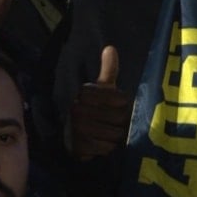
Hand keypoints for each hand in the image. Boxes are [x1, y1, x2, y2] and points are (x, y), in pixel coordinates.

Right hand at [70, 45, 130, 160]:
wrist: (74, 135)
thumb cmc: (94, 107)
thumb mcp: (103, 88)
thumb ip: (108, 70)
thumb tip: (110, 48)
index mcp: (85, 92)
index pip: (118, 98)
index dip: (122, 103)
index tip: (120, 104)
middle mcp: (77, 109)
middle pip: (118, 117)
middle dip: (121, 121)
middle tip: (118, 122)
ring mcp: (76, 128)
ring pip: (113, 133)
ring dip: (115, 135)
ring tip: (111, 131)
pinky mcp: (77, 146)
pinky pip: (104, 148)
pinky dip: (107, 147)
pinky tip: (104, 143)